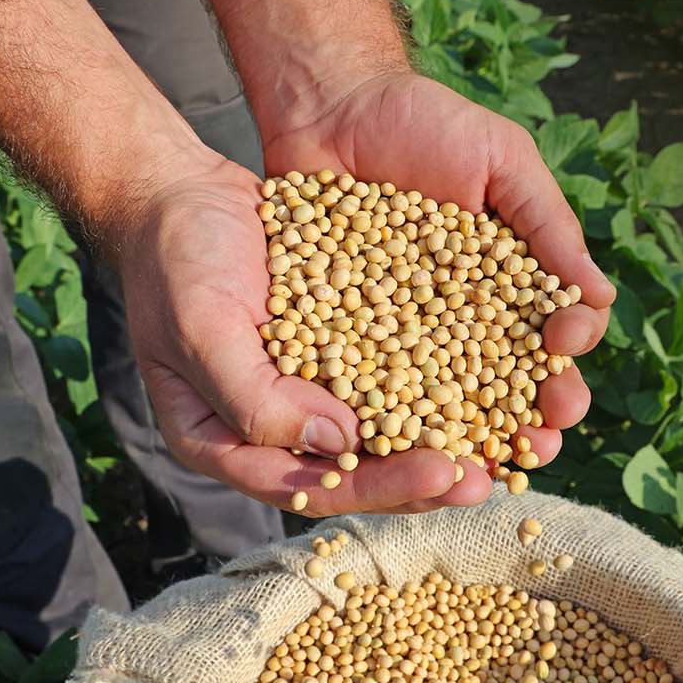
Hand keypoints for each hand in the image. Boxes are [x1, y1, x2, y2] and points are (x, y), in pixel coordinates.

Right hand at [113, 152, 491, 515]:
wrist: (182, 194)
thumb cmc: (175, 263)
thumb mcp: (203, 331)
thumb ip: (258, 399)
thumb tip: (344, 446)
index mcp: (227, 443)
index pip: (313, 487)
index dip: (382, 489)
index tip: (445, 474)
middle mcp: (276, 427)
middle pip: (362, 471)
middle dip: (428, 477)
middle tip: (492, 475)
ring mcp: (312, 388)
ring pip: (388, 429)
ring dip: (446, 437)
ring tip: (507, 442)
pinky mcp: (344, 346)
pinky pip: (397, 374)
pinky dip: (441, 380)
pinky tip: (494, 378)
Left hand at [260, 70, 616, 506]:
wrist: (331, 105)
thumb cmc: (428, 123)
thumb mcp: (503, 160)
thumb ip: (550, 226)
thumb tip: (601, 298)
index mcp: (515, 286)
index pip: (557, 337)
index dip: (568, 355)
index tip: (563, 347)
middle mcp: (468, 322)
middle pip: (511, 389)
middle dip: (533, 421)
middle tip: (540, 440)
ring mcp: (409, 336)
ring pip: (448, 406)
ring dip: (470, 443)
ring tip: (481, 467)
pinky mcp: (348, 340)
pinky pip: (372, 390)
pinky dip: (389, 424)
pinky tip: (398, 448)